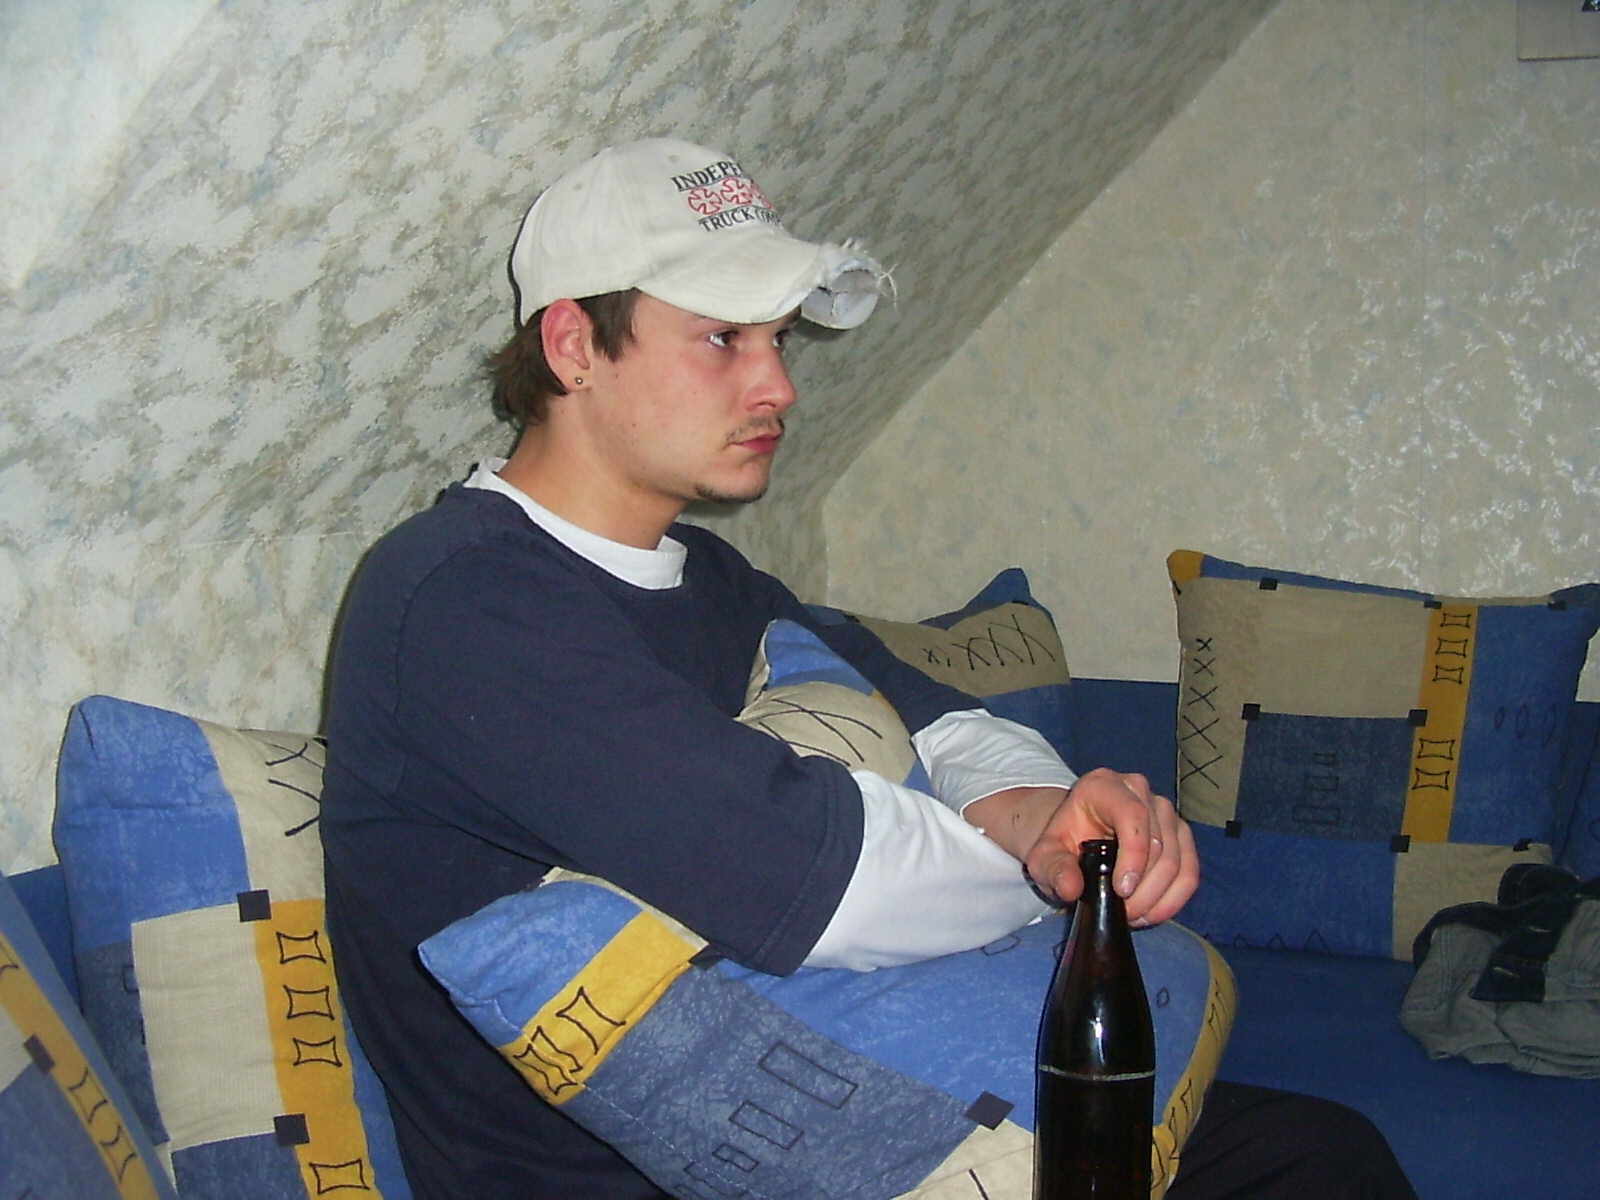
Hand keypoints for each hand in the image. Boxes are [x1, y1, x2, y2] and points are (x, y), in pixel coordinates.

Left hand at [965, 769, 1197, 925]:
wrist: (1076, 839)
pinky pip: (1190, 871)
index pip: (1132, 815)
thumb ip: (1052, 869)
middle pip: (1159, 843)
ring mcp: (1164, 811)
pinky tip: (1153, 912)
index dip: (1133, 856)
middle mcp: (1138, 791)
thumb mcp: (1044, 857)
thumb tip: (1071, 888)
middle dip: (1143, 888)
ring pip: (1178, 861)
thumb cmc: (1062, 844)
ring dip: (1158, 897)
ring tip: (1133, 915)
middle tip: (1122, 913)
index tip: (1121, 891)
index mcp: (1103, 786)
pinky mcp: (1180, 833)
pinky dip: (1174, 898)